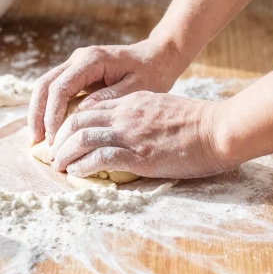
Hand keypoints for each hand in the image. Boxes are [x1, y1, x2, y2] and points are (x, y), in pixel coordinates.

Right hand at [27, 38, 187, 144]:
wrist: (156, 57)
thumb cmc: (151, 72)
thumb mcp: (137, 88)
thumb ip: (110, 98)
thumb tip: (81, 113)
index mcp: (92, 60)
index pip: (60, 87)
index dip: (52, 114)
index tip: (53, 138)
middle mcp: (78, 59)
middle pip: (44, 85)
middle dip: (37, 114)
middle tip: (35, 142)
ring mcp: (74, 65)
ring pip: (45, 86)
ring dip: (38, 112)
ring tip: (37, 139)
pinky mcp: (76, 73)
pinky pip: (54, 90)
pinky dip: (47, 109)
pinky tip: (47, 129)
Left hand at [48, 91, 230, 179]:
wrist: (219, 129)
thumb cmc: (198, 122)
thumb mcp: (162, 107)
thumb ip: (140, 114)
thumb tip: (126, 129)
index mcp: (132, 101)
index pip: (89, 107)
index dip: (70, 122)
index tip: (63, 137)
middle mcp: (125, 114)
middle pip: (77, 120)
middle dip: (59, 137)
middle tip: (53, 153)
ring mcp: (131, 134)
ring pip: (82, 138)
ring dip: (64, 153)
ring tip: (58, 166)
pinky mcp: (139, 156)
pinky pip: (100, 158)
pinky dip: (82, 166)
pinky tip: (76, 172)